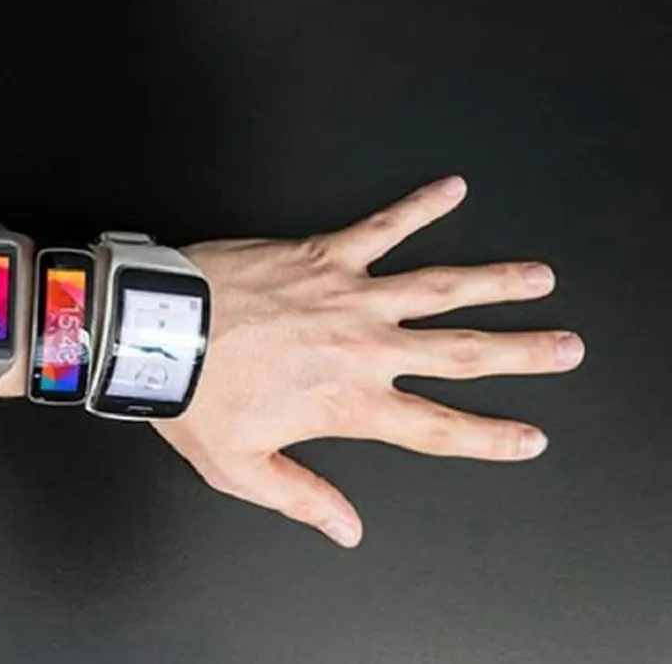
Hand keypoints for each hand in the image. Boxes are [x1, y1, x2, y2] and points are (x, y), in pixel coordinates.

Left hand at [152, 176, 584, 547]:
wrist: (152, 333)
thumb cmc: (191, 399)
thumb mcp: (241, 468)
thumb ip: (302, 497)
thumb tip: (347, 530)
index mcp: (347, 405)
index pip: (436, 429)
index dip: (489, 437)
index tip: (529, 436)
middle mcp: (362, 349)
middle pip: (459, 353)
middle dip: (521, 352)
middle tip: (566, 347)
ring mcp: (347, 297)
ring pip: (439, 287)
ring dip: (494, 282)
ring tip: (538, 278)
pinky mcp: (319, 256)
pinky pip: (381, 227)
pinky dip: (418, 206)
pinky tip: (452, 189)